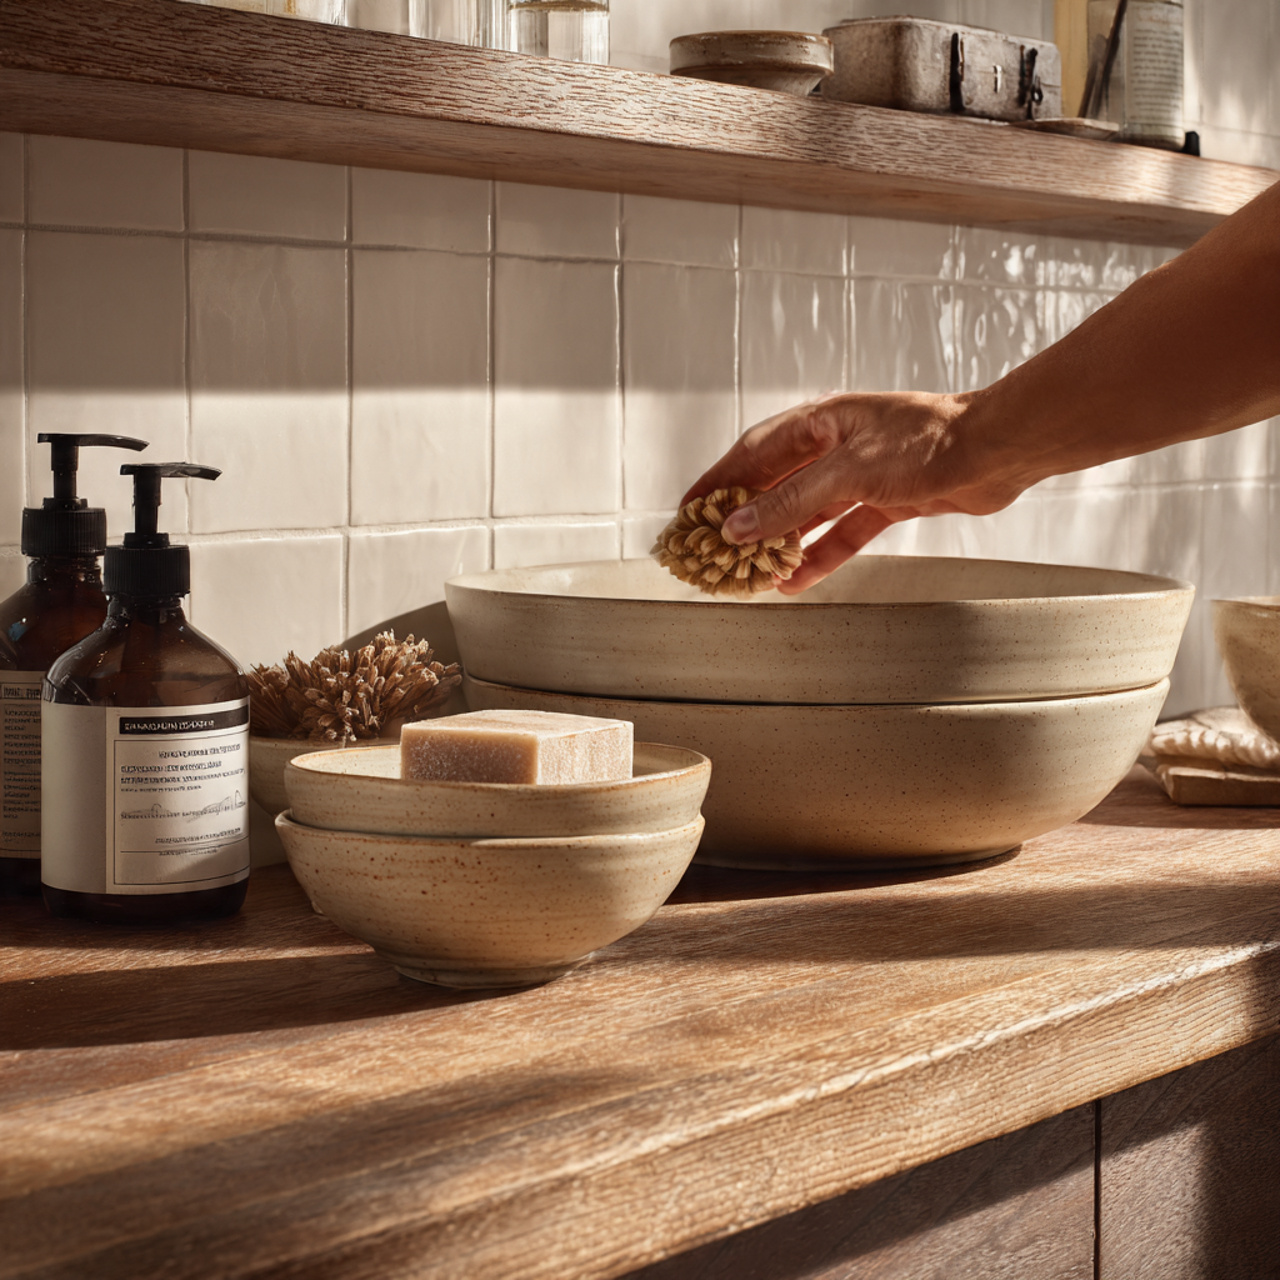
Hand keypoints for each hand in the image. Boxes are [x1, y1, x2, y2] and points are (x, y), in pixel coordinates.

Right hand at [681, 389, 1028, 593]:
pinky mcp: (886, 499)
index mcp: (820, 421)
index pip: (752, 453)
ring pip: (808, 513)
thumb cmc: (930, 440)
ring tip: (752, 575)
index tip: (688, 512)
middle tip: (715, 553)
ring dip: (782, 544)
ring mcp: (861, 474)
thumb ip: (791, 502)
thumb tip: (740, 528)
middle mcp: (836, 445)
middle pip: (776, 485)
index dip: (717, 483)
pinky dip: (822, 555)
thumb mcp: (848, 472)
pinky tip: (800, 579)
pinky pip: (842, 532)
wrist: (998, 450)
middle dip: (746, 520)